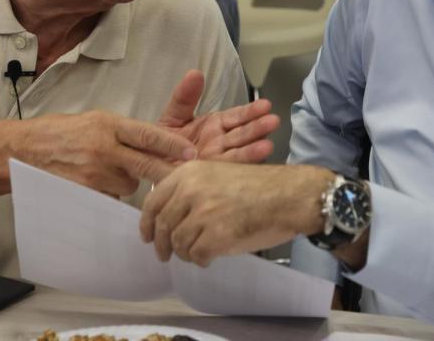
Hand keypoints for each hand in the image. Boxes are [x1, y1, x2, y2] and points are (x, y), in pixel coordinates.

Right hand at [14, 111, 195, 197]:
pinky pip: (110, 197)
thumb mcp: (94, 121)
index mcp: (108, 125)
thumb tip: (151, 144)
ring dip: (128, 182)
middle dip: (167, 172)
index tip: (191, 152)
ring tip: (108, 173)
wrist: (23, 150)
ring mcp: (94, 173)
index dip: (172, 145)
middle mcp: (104, 148)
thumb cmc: (60, 132)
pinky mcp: (85, 192)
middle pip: (146, 165)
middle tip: (183, 175)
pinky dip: (109, 193)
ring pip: (130, 185)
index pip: (148, 134)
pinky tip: (94, 184)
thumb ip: (121, 133)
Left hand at [139, 161, 332, 265]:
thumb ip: (191, 189)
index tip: (147, 235)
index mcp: (188, 173)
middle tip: (166, 255)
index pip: (153, 201)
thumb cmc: (258, 186)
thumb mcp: (218, 174)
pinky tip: (210, 257)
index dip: (146, 222)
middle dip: (162, 245)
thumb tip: (169, 216)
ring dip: (185, 253)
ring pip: (178, 243)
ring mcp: (203, 213)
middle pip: (162, 225)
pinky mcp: (216, 235)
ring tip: (197, 253)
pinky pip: (197, 255)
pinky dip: (201, 260)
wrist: (287, 195)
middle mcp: (191, 191)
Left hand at [159, 70, 278, 162]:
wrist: (147, 168)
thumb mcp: (173, 116)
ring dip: (253, 150)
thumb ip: (184, 97)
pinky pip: (225, 172)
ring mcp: (218, 162)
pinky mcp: (211, 178)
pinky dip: (238, 169)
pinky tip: (250, 167)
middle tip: (273, 121)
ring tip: (268, 146)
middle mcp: (221, 143)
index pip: (237, 116)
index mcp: (215, 125)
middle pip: (242, 134)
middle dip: (257, 128)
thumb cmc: (163, 141)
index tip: (265, 105)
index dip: (250, 111)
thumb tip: (195, 72)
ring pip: (238, 154)